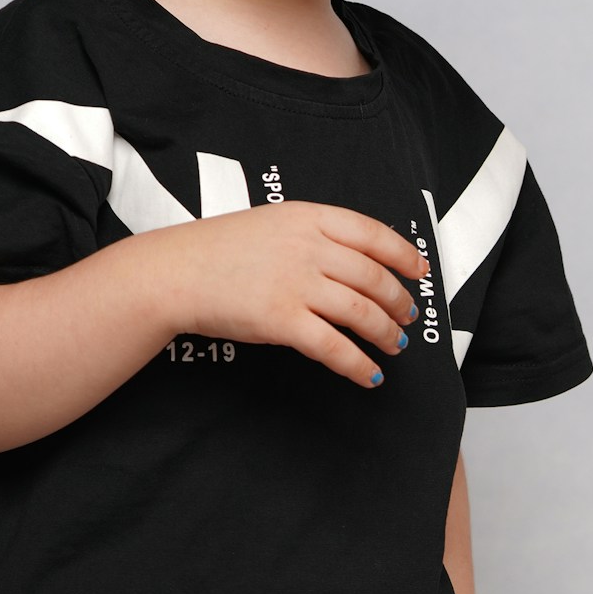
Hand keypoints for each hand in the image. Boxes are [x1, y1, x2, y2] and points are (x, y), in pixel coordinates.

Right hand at [145, 202, 424, 386]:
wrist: (173, 273)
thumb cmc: (217, 250)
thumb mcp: (270, 223)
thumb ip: (311, 234)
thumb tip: (355, 258)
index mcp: (307, 217)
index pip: (372, 232)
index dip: (403, 254)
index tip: (419, 271)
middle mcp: (308, 247)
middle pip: (373, 277)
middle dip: (398, 301)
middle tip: (406, 317)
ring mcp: (296, 283)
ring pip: (362, 313)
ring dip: (386, 333)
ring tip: (393, 345)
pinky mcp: (283, 320)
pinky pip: (335, 348)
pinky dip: (359, 365)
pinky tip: (370, 375)